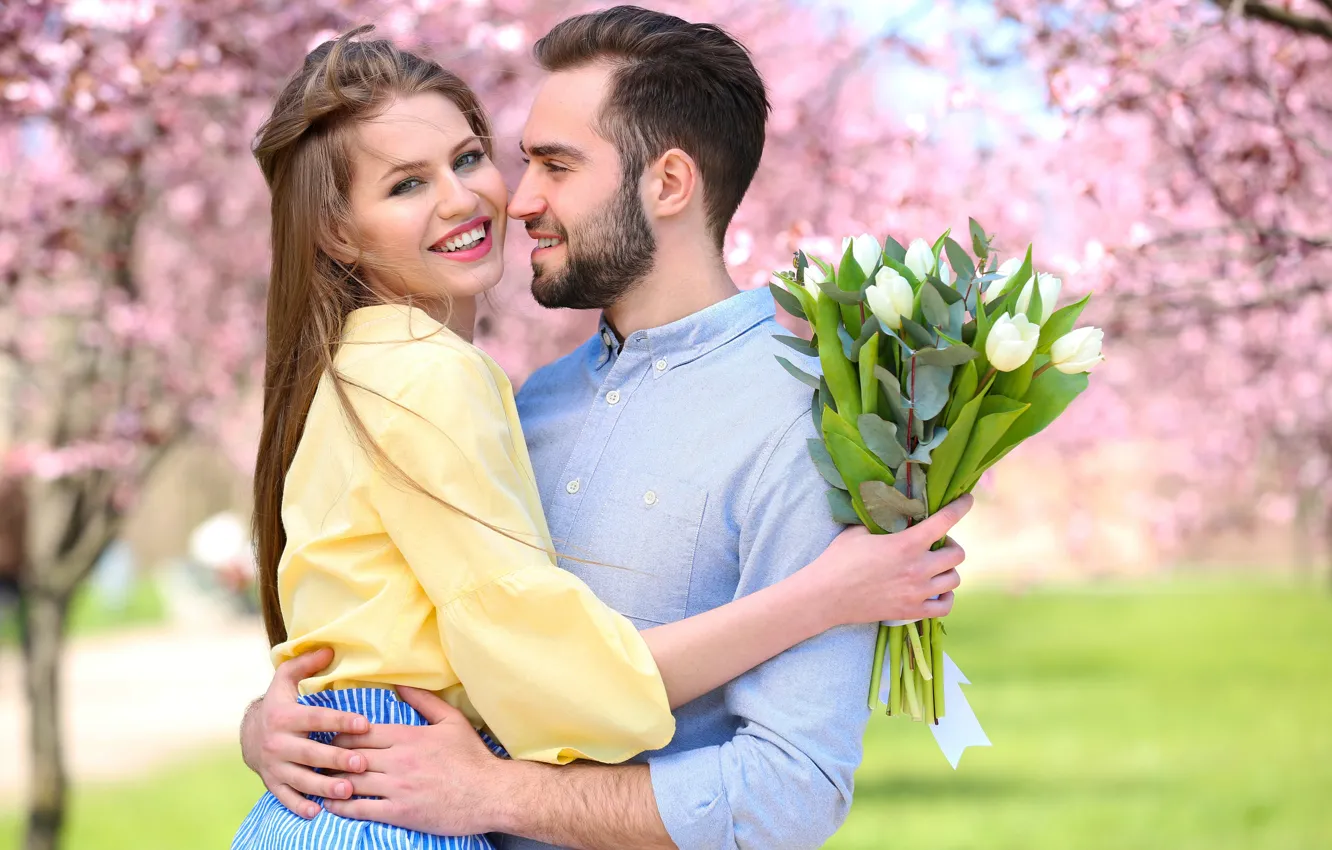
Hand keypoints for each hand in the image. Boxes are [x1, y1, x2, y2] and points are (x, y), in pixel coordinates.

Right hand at [240, 647, 369, 817]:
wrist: (250, 734)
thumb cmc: (280, 705)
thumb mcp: (285, 680)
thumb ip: (306, 664)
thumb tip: (330, 649)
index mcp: (285, 716)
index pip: (316, 718)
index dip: (340, 720)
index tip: (364, 724)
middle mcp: (278, 742)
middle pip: (310, 753)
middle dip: (336, 759)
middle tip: (362, 763)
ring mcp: (274, 766)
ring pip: (300, 779)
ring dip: (323, 786)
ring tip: (347, 790)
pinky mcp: (272, 783)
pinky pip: (285, 798)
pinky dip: (299, 806)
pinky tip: (317, 812)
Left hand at [322, 686, 507, 834]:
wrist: (490, 793)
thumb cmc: (473, 757)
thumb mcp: (452, 721)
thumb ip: (425, 701)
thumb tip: (401, 685)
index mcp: (408, 735)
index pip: (360, 732)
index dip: (340, 734)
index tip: (332, 737)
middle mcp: (398, 760)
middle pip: (349, 755)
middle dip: (330, 757)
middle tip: (318, 759)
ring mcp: (397, 787)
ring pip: (350, 781)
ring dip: (330, 782)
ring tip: (319, 781)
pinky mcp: (399, 812)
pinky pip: (360, 809)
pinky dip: (341, 807)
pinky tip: (331, 805)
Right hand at [809, 493, 971, 625]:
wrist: (825, 596)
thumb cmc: (838, 560)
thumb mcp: (858, 532)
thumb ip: (882, 523)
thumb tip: (892, 513)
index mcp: (906, 544)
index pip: (944, 521)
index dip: (960, 507)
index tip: (967, 500)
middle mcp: (917, 568)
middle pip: (957, 555)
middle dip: (951, 546)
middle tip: (937, 545)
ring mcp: (917, 593)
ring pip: (954, 580)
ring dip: (947, 571)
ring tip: (935, 568)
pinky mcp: (911, 611)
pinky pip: (945, 607)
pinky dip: (946, 598)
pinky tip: (937, 591)